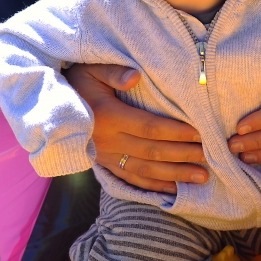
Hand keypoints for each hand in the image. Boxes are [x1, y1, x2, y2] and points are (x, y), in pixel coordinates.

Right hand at [66, 63, 207, 192]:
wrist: (51, 106)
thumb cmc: (80, 82)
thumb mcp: (93, 70)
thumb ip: (115, 73)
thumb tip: (135, 77)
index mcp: (108, 116)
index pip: (149, 127)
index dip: (175, 132)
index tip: (199, 133)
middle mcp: (107, 140)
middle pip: (152, 152)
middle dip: (183, 155)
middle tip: (209, 157)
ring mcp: (105, 156)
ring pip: (145, 170)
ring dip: (175, 175)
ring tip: (202, 177)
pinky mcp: (104, 165)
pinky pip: (132, 179)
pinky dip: (154, 186)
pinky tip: (175, 190)